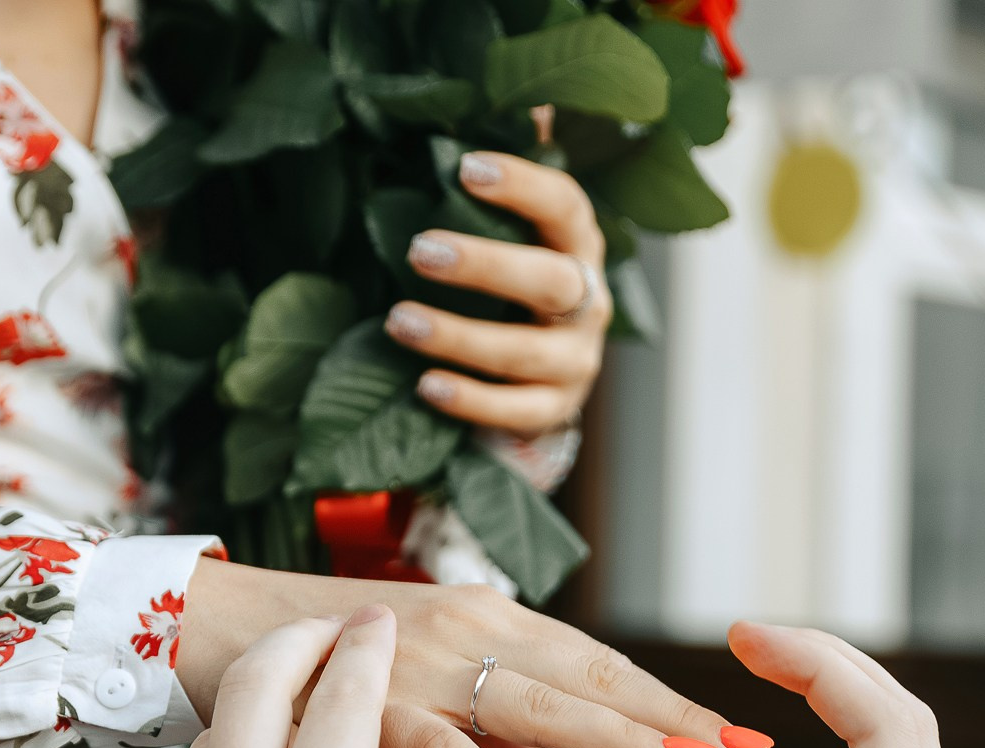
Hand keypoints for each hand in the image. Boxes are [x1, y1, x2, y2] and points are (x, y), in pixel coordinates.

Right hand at [178, 560, 775, 747]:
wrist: (199, 631)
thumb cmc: (312, 672)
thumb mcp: (418, 696)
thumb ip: (491, 733)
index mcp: (488, 627)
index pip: (600, 670)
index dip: (670, 706)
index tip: (742, 744)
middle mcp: (469, 630)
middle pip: (592, 679)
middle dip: (673, 719)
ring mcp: (420, 661)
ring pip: (536, 700)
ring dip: (616, 737)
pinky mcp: (364, 699)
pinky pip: (438, 744)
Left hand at [384, 151, 608, 437]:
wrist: (539, 383)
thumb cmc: (513, 290)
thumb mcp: (515, 232)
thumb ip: (508, 180)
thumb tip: (515, 98)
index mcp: (577, 247)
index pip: (564, 207)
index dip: (522, 185)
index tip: (464, 166)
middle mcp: (587, 303)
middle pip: (552, 281)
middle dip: (486, 265)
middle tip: (419, 249)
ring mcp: (576, 363)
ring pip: (527, 354)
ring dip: (460, 337)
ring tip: (397, 320)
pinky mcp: (553, 413)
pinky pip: (518, 414)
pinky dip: (472, 401)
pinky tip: (425, 386)